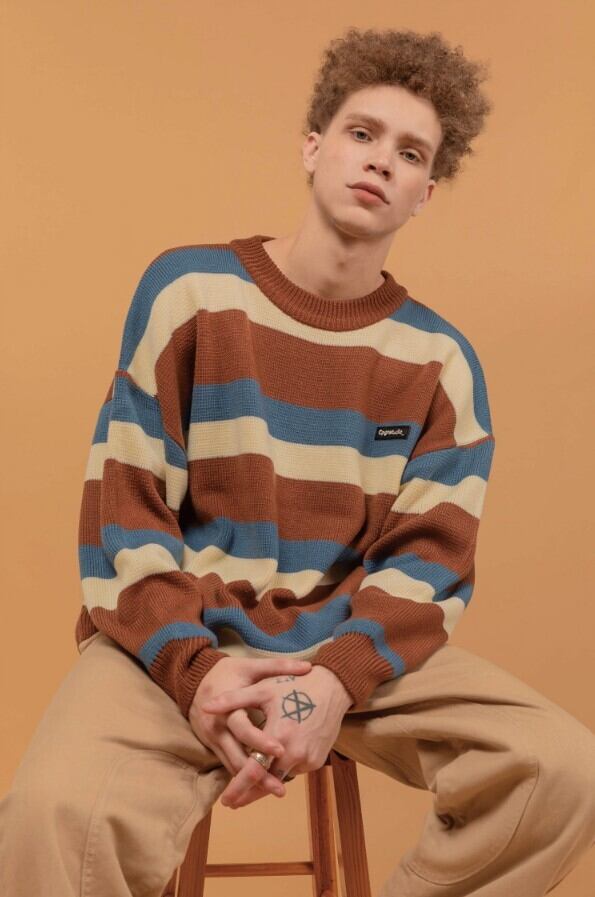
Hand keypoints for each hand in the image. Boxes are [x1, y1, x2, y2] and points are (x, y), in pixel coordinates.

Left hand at [201, 664, 352, 808]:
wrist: (333, 687)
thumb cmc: (295, 685)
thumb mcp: (263, 689)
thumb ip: (233, 700)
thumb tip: (205, 708)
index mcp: (279, 735)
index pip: (253, 770)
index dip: (237, 787)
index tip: (225, 800)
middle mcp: (295, 752)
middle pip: (266, 781)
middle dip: (248, 793)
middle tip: (231, 803)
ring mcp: (308, 759)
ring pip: (280, 777)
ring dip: (265, 782)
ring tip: (249, 786)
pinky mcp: (317, 761)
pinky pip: (294, 770)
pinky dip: (282, 770)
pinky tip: (273, 766)